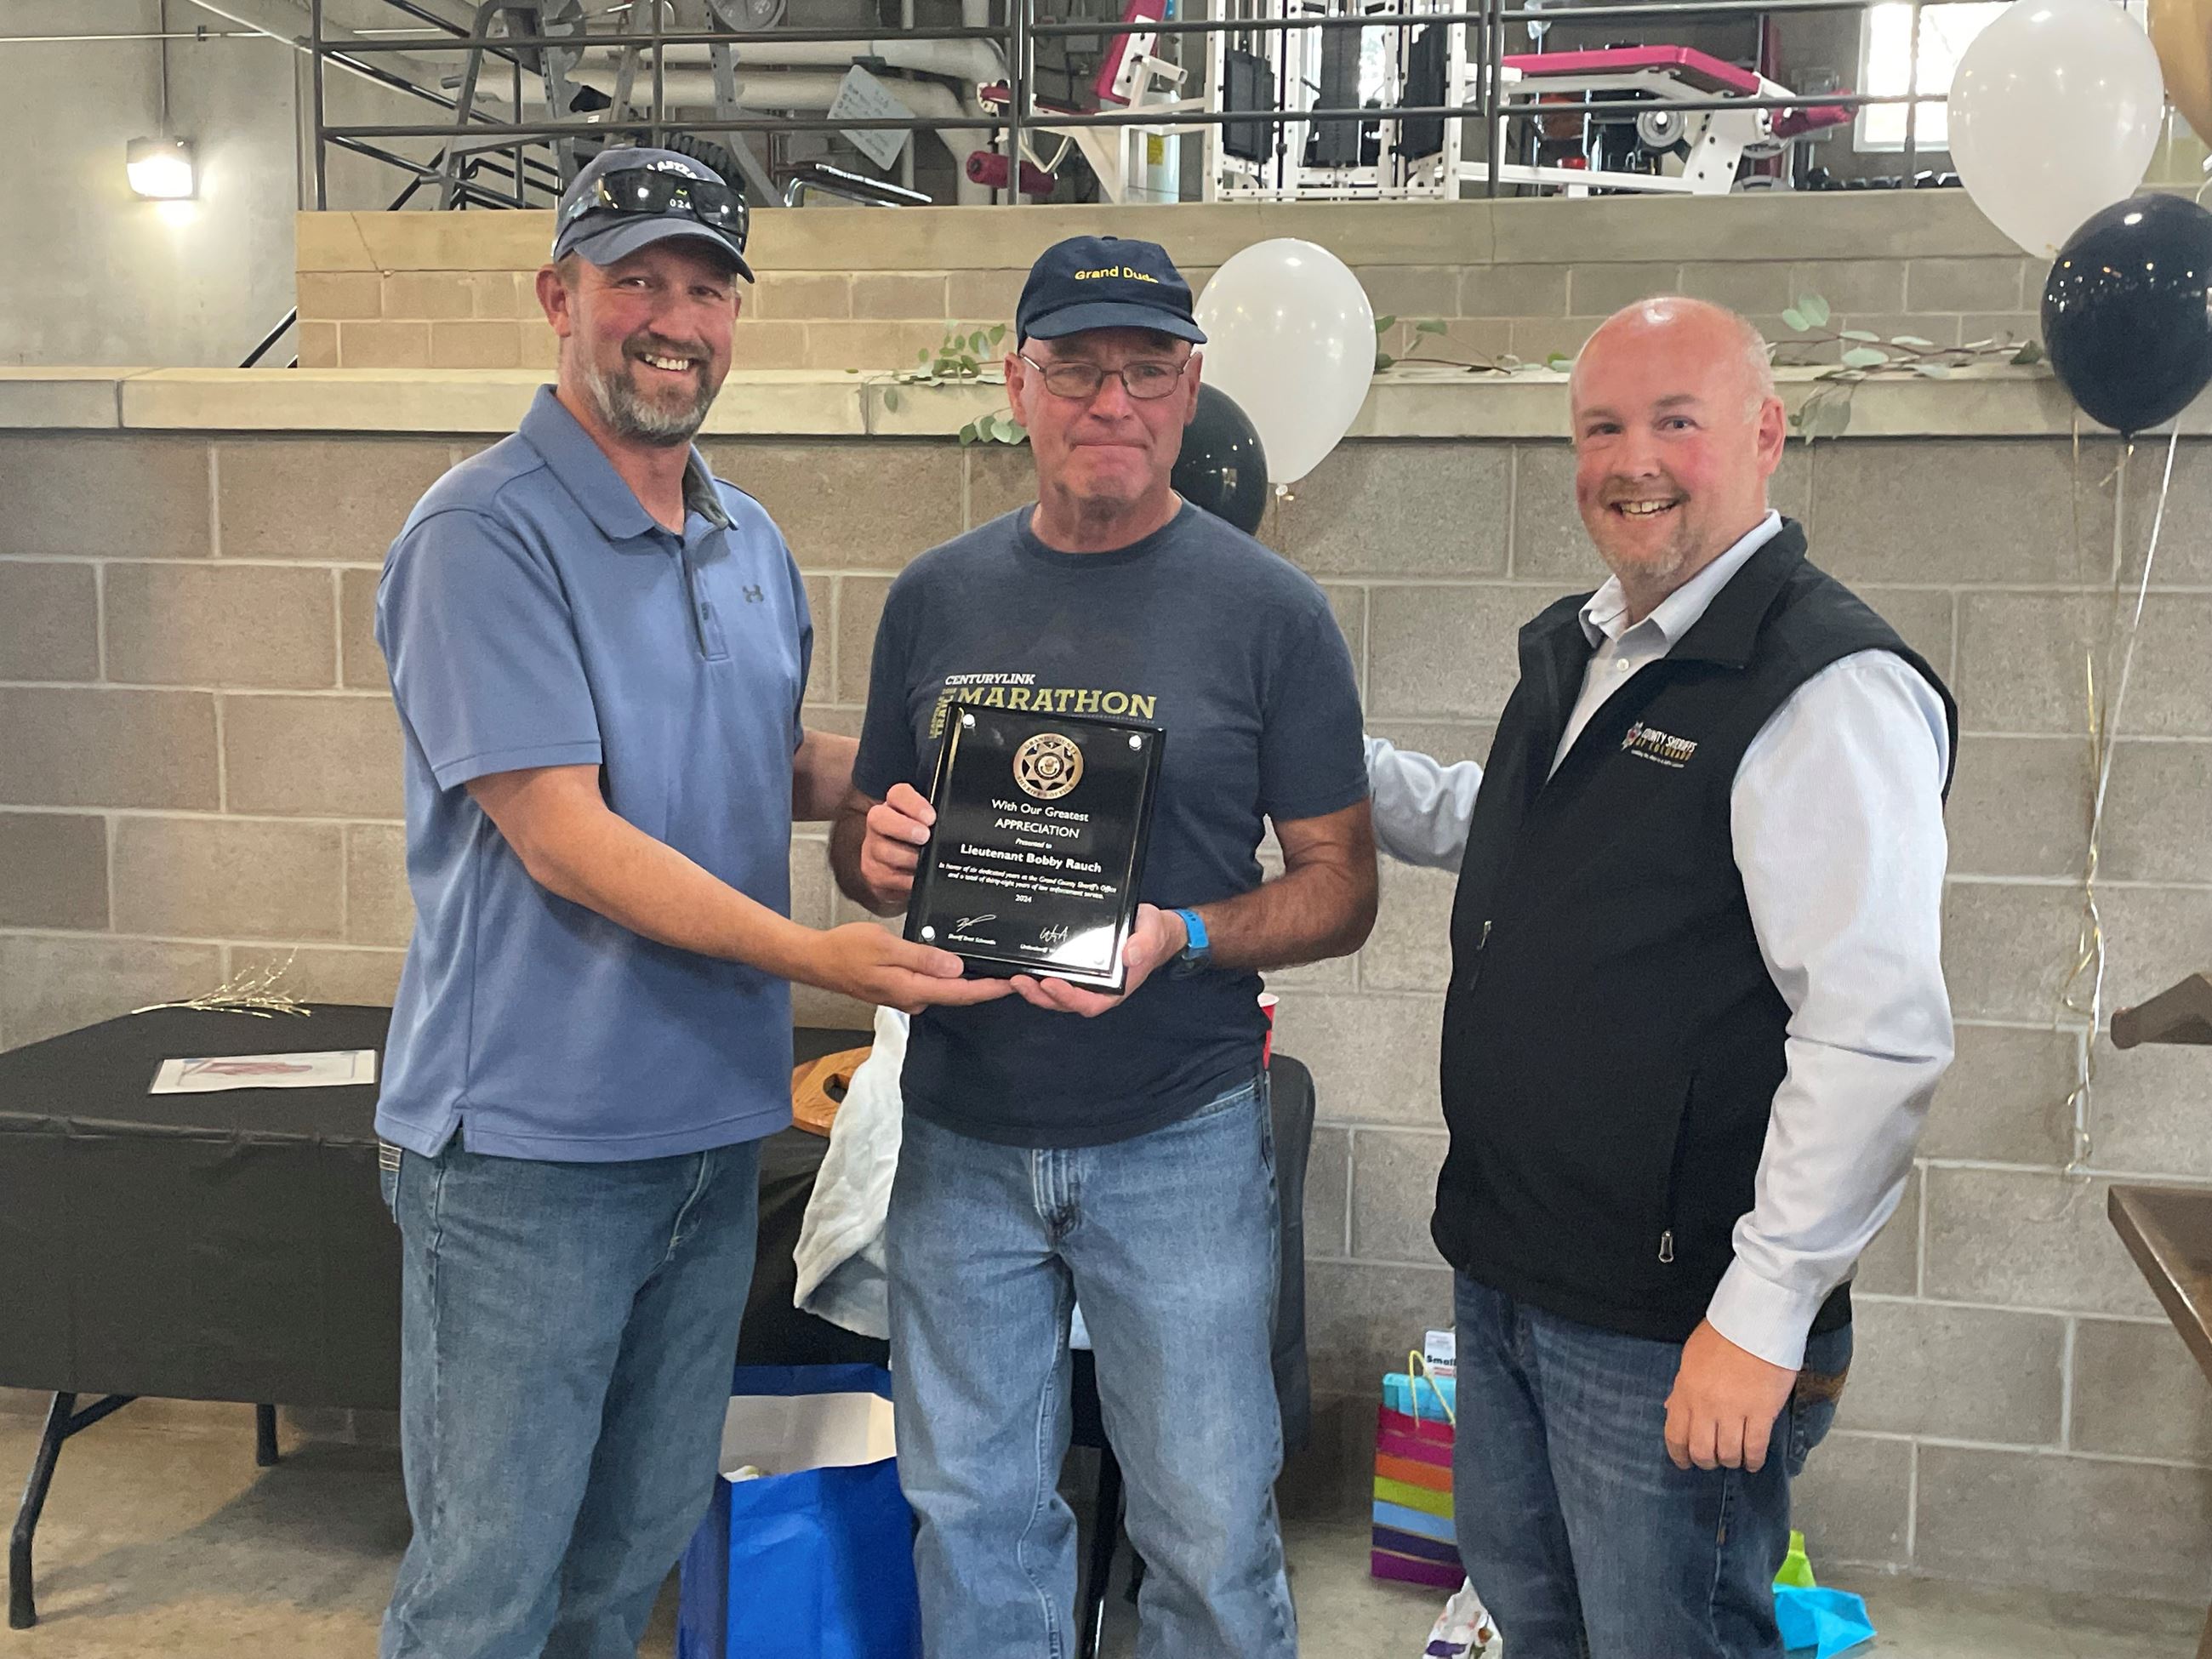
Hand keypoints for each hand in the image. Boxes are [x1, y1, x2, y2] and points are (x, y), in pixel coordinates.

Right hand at [806, 922, 1012, 1014]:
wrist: (818, 960)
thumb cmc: (847, 949)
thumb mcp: (886, 946)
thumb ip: (922, 957)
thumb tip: (956, 967)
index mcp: (912, 990)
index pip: (960, 993)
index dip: (990, 988)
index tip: (1014, 983)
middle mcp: (913, 999)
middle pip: (958, 994)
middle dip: (986, 985)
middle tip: (1013, 972)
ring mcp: (906, 996)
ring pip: (945, 989)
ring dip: (969, 980)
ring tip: (993, 964)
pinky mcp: (901, 989)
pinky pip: (932, 984)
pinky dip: (948, 976)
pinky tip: (957, 963)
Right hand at [858, 783, 934, 908]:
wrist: (903, 871)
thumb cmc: (922, 843)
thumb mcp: (930, 826)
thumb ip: (939, 821)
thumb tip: (959, 822)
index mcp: (895, 805)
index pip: (898, 793)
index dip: (913, 804)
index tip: (930, 817)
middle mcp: (879, 823)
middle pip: (880, 819)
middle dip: (903, 828)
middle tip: (924, 836)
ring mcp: (872, 849)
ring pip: (884, 851)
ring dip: (909, 858)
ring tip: (925, 862)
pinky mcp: (873, 874)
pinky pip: (888, 878)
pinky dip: (907, 880)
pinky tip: (918, 878)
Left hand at [1008, 904, 1186, 1017]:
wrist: (1151, 928)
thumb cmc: (1153, 933)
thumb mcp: (1153, 932)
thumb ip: (1145, 943)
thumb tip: (1129, 955)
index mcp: (1116, 987)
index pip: (1090, 1002)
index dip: (1068, 998)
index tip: (1050, 984)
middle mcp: (1098, 989)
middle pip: (1066, 1003)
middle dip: (1041, 996)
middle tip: (1019, 981)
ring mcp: (1085, 981)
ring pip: (1056, 995)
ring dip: (1035, 990)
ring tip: (1014, 978)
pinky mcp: (1076, 969)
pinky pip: (1056, 979)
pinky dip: (1038, 978)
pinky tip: (1021, 969)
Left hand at [1663, 1319, 1797, 1472]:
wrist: (1756, 1322)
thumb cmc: (1722, 1335)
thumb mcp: (1691, 1358)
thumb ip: (1681, 1388)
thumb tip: (1672, 1410)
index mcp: (1685, 1391)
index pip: (1675, 1435)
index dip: (1679, 1455)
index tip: (1684, 1463)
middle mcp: (1706, 1406)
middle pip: (1702, 1451)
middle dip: (1707, 1462)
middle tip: (1714, 1460)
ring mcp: (1734, 1411)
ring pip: (1728, 1454)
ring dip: (1731, 1461)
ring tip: (1735, 1458)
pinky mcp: (1762, 1412)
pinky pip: (1754, 1448)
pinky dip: (1753, 1461)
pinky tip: (1753, 1462)